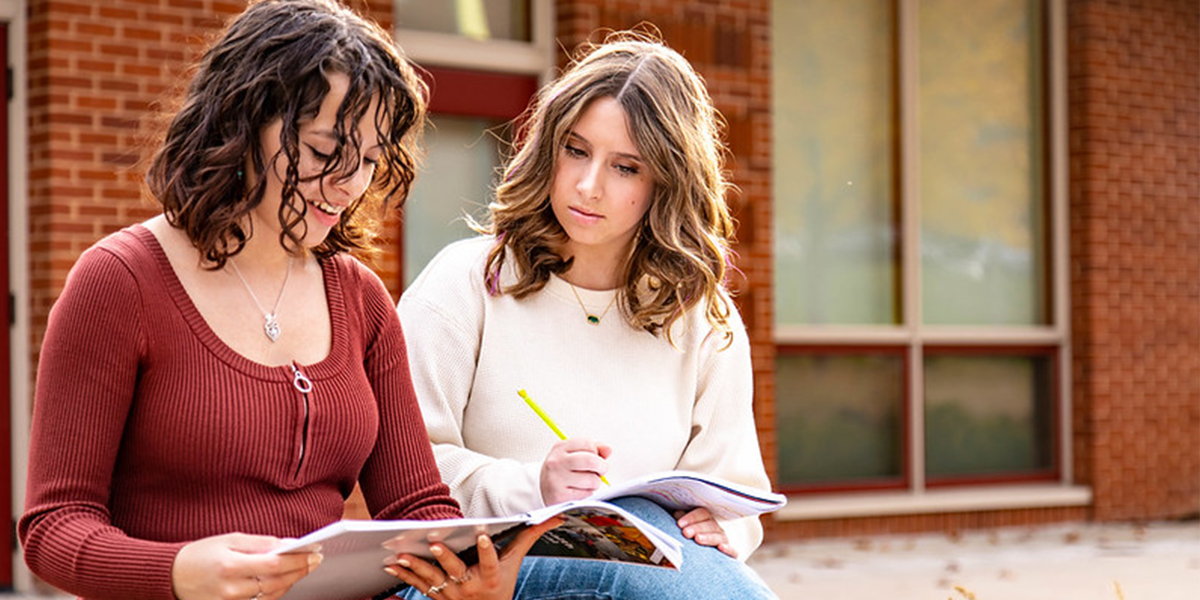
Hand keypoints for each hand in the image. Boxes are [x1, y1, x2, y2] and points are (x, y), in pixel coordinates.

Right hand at [172, 532, 322, 599]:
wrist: (171, 577)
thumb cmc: (202, 554)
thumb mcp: (230, 539)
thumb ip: (261, 543)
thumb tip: (289, 545)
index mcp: (230, 566)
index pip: (274, 565)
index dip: (298, 559)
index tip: (315, 551)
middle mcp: (231, 589)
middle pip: (277, 582)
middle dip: (300, 570)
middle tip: (316, 559)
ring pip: (272, 595)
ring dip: (292, 581)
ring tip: (304, 567)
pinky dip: (277, 591)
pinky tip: (286, 580)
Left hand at [385, 517, 561, 599]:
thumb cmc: (501, 585)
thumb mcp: (515, 563)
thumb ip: (530, 536)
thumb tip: (556, 515)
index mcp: (492, 577)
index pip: (491, 562)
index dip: (486, 549)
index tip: (482, 534)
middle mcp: (470, 587)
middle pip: (456, 571)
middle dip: (445, 558)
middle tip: (434, 544)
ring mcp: (451, 594)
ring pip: (432, 579)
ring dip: (416, 566)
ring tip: (401, 554)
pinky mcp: (436, 597)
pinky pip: (418, 585)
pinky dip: (403, 574)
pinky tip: (390, 563)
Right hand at [539, 437, 611, 505]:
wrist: (544, 490)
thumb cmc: (562, 470)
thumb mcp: (574, 454)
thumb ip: (594, 449)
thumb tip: (608, 450)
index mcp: (560, 447)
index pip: (587, 444)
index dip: (596, 451)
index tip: (594, 456)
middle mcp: (556, 462)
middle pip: (591, 460)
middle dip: (602, 467)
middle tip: (600, 470)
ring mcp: (556, 479)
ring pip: (592, 480)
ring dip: (595, 483)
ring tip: (586, 482)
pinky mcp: (560, 496)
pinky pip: (587, 493)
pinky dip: (588, 493)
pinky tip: (578, 490)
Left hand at [675, 507, 737, 558]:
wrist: (701, 562)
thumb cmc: (689, 541)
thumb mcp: (684, 530)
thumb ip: (680, 522)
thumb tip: (675, 514)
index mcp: (706, 520)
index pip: (702, 513)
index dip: (691, 517)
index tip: (679, 524)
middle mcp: (716, 528)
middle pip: (709, 524)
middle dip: (696, 527)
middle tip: (685, 533)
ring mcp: (724, 540)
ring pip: (719, 536)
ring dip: (708, 537)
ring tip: (697, 539)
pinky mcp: (731, 554)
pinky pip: (733, 551)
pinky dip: (728, 549)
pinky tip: (720, 547)